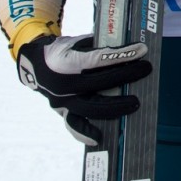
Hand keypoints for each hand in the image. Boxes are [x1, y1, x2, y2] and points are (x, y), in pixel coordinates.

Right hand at [16, 34, 151, 145]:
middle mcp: (63, 82)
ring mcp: (62, 99)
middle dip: (125, 76)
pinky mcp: (61, 110)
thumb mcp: (77, 42)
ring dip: (114, 106)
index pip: (98, 58)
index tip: (142, 50)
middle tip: (146, 70)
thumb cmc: (64, 50)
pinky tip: (98, 138)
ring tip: (135, 104)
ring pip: (89, 107)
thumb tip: (127, 47)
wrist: (35, 64)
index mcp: (67, 61)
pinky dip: (85, 132)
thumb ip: (97, 46)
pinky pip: (74, 124)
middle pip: (99, 82)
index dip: (121, 54)